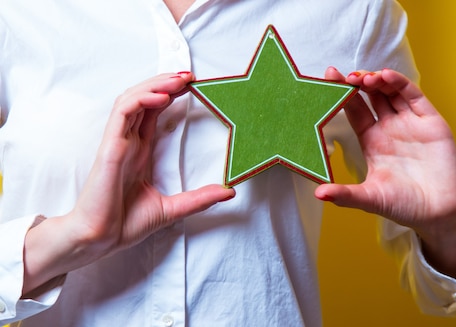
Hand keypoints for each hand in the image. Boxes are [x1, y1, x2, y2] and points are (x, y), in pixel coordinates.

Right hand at [22, 72, 234, 295]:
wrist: (101, 240)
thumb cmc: (125, 224)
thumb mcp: (173, 208)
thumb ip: (200, 198)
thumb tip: (230, 191)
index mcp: (139, 151)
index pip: (153, 112)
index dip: (170, 94)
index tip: (193, 86)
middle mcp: (128, 142)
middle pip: (144, 99)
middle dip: (165, 83)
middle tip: (190, 75)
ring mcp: (117, 142)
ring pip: (132, 99)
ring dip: (155, 84)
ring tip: (179, 79)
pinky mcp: (109, 147)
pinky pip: (122, 113)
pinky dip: (140, 99)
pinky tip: (161, 97)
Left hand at [315, 68, 455, 277]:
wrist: (439, 214)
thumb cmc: (404, 206)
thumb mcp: (370, 199)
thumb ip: (345, 195)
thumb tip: (318, 194)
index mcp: (372, 140)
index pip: (354, 110)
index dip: (341, 94)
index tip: (328, 78)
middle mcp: (389, 127)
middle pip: (371, 95)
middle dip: (357, 82)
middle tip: (343, 76)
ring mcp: (410, 122)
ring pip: (391, 91)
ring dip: (376, 79)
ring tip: (363, 78)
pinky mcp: (430, 122)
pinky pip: (413, 96)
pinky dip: (400, 83)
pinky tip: (386, 77)